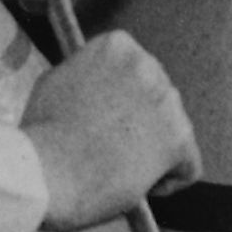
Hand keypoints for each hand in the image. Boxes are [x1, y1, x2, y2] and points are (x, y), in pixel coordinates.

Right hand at [20, 32, 200, 231]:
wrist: (45, 170)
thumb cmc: (42, 133)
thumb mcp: (59, 80)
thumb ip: (90, 75)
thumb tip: (100, 83)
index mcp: (118, 46)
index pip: (137, 72)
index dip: (122, 102)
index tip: (104, 120)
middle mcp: (148, 65)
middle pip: (158, 100)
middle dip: (140, 125)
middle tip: (111, 149)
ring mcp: (167, 101)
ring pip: (174, 132)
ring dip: (151, 152)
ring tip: (117, 168)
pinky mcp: (179, 138)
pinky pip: (189, 165)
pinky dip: (169, 180)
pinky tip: (139, 185)